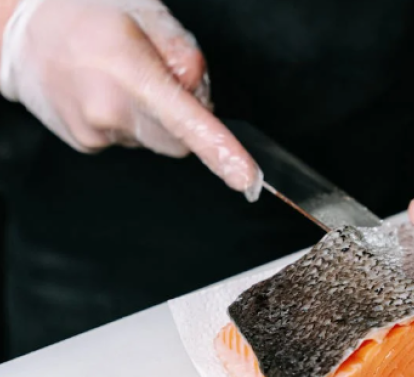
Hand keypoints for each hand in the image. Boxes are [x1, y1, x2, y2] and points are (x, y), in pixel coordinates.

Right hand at [0, 0, 261, 198]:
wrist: (19, 33)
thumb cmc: (83, 13)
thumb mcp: (144, 12)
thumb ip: (182, 51)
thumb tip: (199, 90)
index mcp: (127, 72)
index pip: (185, 122)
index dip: (220, 151)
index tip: (246, 178)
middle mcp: (107, 110)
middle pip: (179, 141)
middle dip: (186, 121)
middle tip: (164, 79)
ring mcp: (93, 133)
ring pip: (154, 140)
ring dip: (154, 117)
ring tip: (123, 78)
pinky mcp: (85, 144)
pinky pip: (129, 139)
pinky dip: (130, 121)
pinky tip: (107, 91)